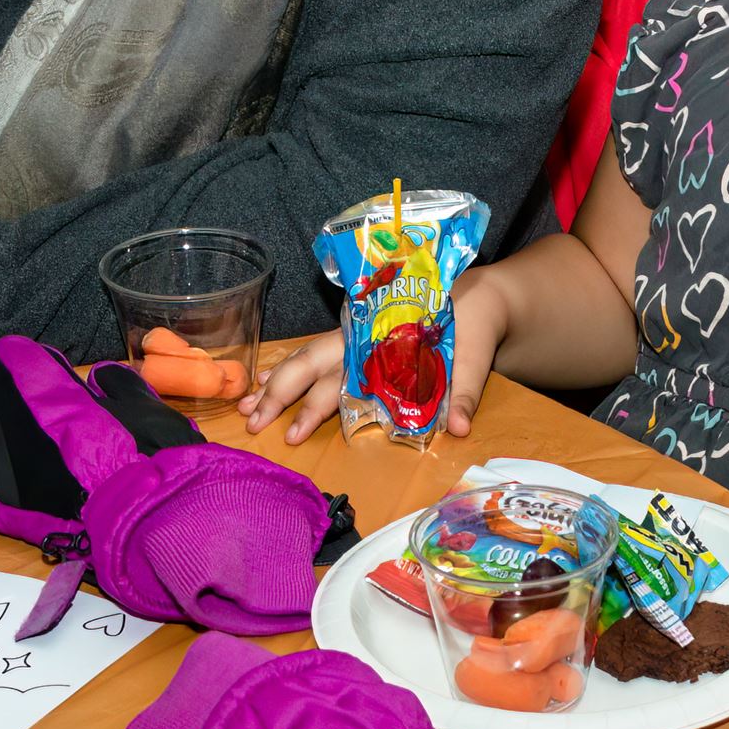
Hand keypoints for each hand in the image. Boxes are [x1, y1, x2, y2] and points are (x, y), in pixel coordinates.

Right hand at [240, 270, 507, 444]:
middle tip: (251, 421)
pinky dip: (289, 366)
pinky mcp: (359, 340)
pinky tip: (266, 378)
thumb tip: (456, 428)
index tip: (292, 433)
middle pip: (312, 365)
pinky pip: (318, 355)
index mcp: (382, 341)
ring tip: (247, 403)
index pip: (340, 378)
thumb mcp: (473, 354)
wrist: (481, 295)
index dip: (314, 406)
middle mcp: (362, 338)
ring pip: (308, 358)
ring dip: (276, 380)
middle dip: (279, 393)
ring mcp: (357, 338)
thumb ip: (462, 391)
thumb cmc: (472, 323)